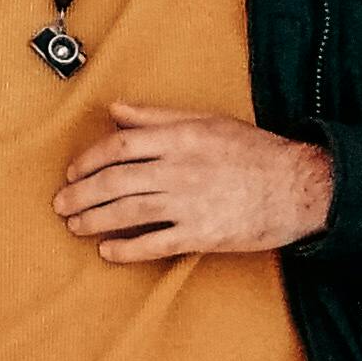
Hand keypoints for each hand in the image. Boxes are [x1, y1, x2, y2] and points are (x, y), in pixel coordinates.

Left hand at [54, 104, 336, 263]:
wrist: (299, 187)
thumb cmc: (255, 152)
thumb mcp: (207, 121)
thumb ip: (158, 117)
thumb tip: (116, 109)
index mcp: (181, 138)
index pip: (120, 146)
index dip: (89, 160)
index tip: (73, 171)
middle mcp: (181, 170)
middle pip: (116, 181)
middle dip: (82, 194)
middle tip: (62, 204)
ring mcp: (190, 204)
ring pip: (128, 213)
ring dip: (95, 220)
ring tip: (76, 226)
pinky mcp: (202, 235)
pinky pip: (155, 244)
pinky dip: (126, 249)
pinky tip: (108, 251)